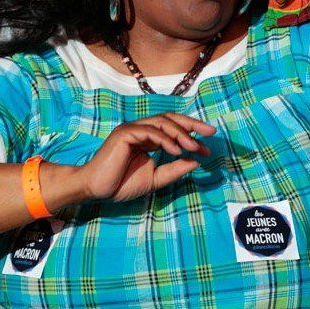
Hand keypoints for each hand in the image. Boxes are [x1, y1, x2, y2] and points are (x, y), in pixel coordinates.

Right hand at [81, 113, 214, 202]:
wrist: (98, 190)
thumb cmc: (121, 184)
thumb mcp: (155, 178)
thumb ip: (174, 169)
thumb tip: (196, 161)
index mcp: (146, 138)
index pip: (172, 128)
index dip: (192, 135)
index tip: (207, 148)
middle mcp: (139, 129)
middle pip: (170, 119)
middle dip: (192, 125)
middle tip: (211, 132)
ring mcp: (131, 129)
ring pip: (161, 122)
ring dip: (181, 133)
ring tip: (194, 146)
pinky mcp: (124, 134)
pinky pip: (149, 131)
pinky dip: (165, 139)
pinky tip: (176, 150)